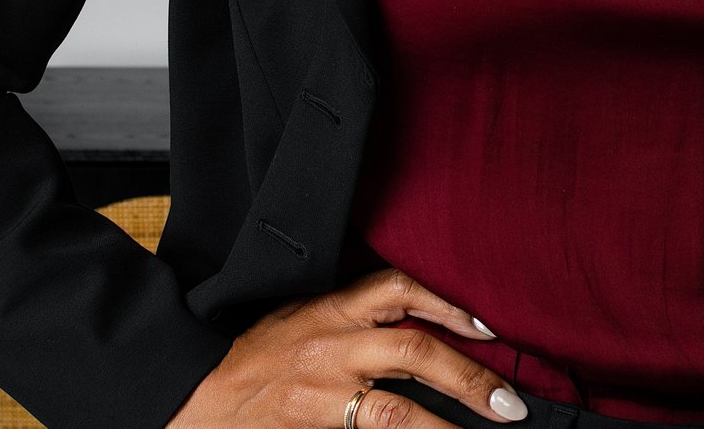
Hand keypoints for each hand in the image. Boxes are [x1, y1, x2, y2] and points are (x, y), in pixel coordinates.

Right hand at [167, 267, 526, 428]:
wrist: (193, 396)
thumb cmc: (256, 355)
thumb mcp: (305, 317)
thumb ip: (359, 315)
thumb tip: (429, 322)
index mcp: (331, 309)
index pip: (399, 288)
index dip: (449, 304)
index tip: (490, 326)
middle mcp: (331, 347)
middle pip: (413, 352)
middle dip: (468, 377)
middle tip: (510, 404)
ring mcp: (320, 393)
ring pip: (395, 409)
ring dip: (447, 426)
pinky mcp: (309, 426)